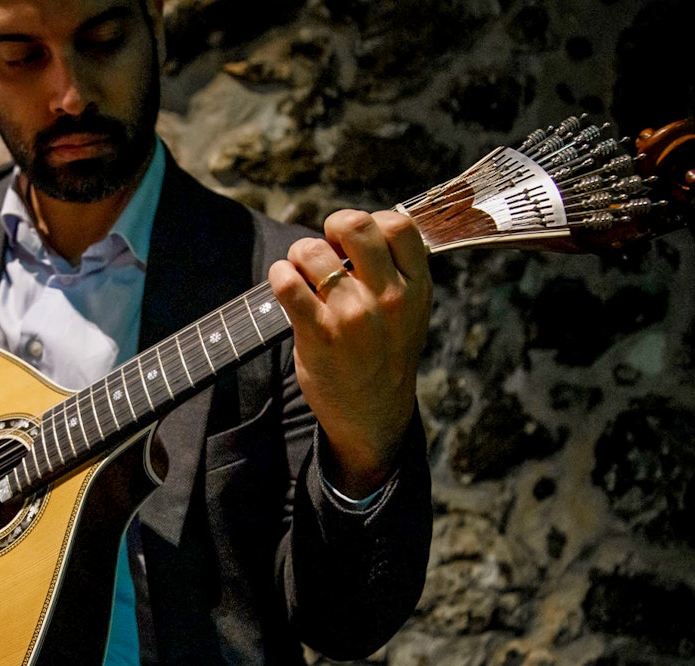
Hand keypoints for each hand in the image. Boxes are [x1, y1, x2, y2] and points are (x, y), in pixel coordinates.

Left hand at [269, 209, 431, 496]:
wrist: (373, 415)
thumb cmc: (385, 356)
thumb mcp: (411, 312)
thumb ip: (397, 272)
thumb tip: (361, 228)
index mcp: (416, 288)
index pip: (398, 225)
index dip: (370, 221)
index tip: (355, 241)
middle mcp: (388, 298)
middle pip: (354, 226)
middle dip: (331, 227)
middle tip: (325, 249)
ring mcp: (352, 317)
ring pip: (312, 251)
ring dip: (299, 254)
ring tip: (301, 272)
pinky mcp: (318, 335)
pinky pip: (288, 283)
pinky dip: (279, 275)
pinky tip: (284, 284)